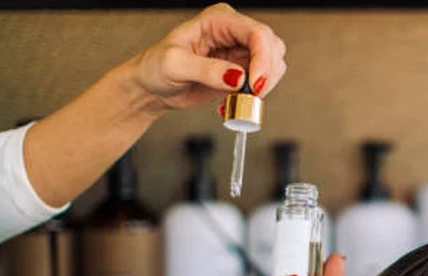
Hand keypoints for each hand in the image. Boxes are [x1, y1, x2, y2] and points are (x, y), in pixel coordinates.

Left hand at [128, 3, 286, 113]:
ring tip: (237, 100)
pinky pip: (262, 84)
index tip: (255, 85)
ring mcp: (240, 53)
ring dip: (262, 87)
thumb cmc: (156, 67)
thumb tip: (238, 78)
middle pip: (272, 48)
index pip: (257, 33)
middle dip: (266, 75)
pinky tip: (233, 103)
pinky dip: (254, 98)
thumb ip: (207, 70)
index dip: (263, 59)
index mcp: (219, 20)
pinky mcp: (242, 72)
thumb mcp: (175, 65)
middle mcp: (234, 33)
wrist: (153, 87)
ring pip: (273, 66)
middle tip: (250, 96)